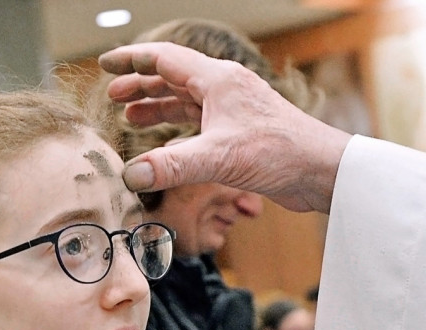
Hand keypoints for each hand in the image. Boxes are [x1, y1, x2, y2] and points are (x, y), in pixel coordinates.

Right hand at [97, 42, 352, 213]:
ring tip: (132, 119)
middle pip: (174, 77)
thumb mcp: (218, 158)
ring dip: (159, 107)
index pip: (165, 59)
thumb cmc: (279, 152)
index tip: (105, 65)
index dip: (132, 60)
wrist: (321, 170)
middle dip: (141, 85)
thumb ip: (171, 166)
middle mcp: (226, 89)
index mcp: (218, 80)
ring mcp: (235, 110)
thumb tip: (130, 174)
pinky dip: (179, 131)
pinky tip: (166, 147)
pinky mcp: (243, 133)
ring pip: (187, 100)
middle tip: (112, 97)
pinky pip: (201, 123)